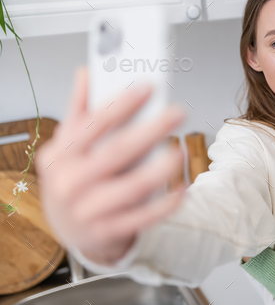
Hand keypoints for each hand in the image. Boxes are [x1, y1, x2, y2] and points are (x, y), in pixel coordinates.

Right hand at [37, 67, 186, 264]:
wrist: (70, 229)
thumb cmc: (73, 180)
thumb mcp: (68, 146)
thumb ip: (79, 111)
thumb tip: (86, 73)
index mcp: (62, 155)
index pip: (93, 125)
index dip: (122, 104)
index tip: (148, 87)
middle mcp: (71, 183)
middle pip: (118, 151)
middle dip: (151, 130)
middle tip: (177, 112)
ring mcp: (89, 210)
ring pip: (133, 187)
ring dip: (162, 168)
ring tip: (180, 151)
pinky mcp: (109, 231)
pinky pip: (143, 217)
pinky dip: (166, 204)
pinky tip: (182, 189)